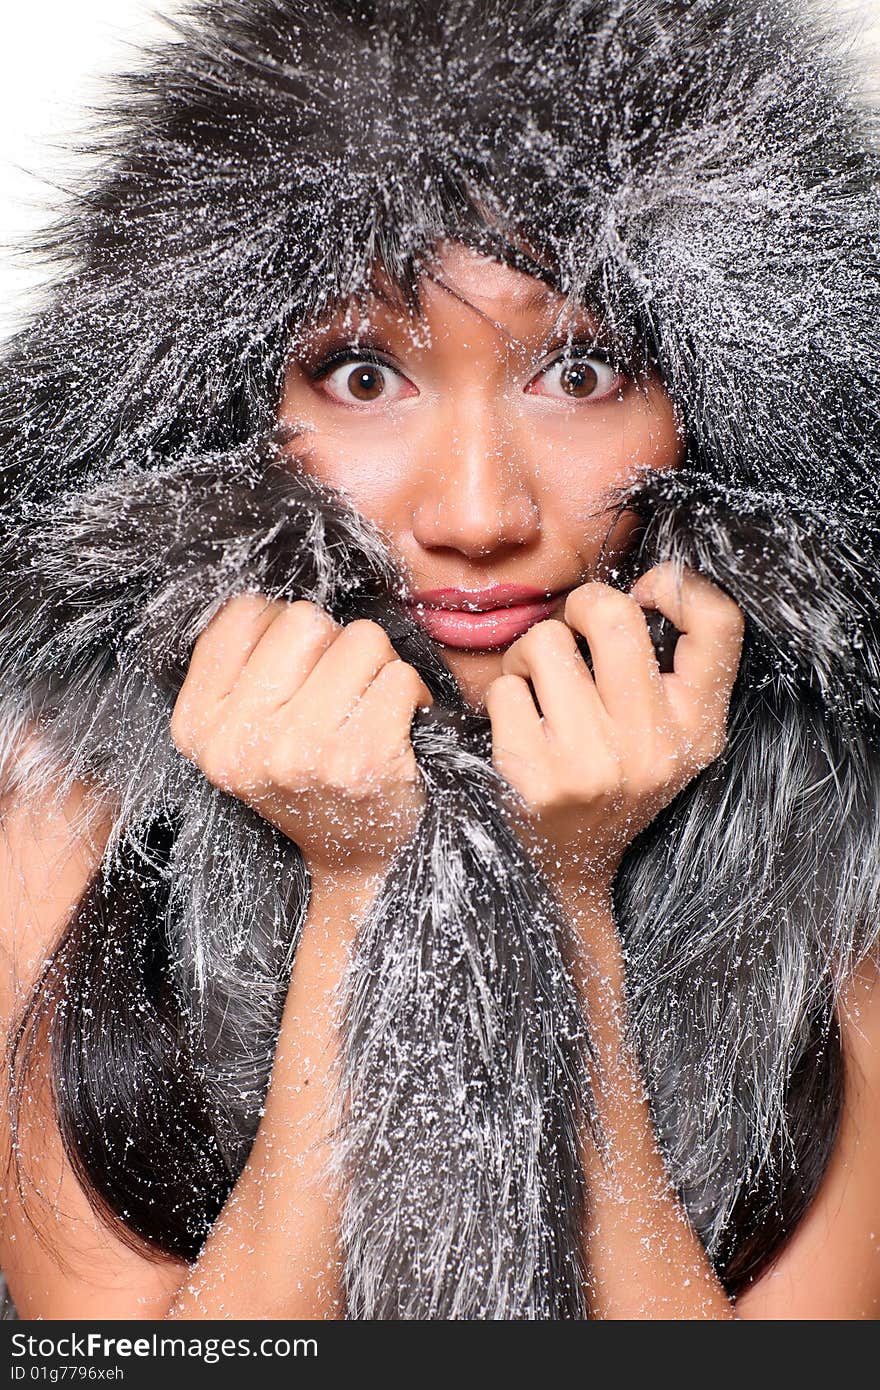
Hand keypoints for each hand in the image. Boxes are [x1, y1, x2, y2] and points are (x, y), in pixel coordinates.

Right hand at [169, 593, 433, 875]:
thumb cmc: (309, 776)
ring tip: (369, 708)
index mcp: (198, 725)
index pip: (242, 614)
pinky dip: (410, 693)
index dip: (282, 628)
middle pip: (305, 621)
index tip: (297, 670)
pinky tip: (398, 726)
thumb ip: (243, 663)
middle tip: (341, 691)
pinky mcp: (360, 762)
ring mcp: (298, 753)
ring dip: (378, 667)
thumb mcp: (244, 729)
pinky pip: (399, 676)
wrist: (357, 859)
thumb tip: (271, 595)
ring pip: (361, 640)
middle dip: (335, 644)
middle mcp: (238, 742)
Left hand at [483, 562, 744, 896]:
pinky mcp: (536, 778)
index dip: (678, 586)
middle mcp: (653, 747)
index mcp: (698, 729)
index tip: (645, 597)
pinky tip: (517, 730)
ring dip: (529, 656)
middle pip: (612, 616)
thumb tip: (646, 584)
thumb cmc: (612, 782)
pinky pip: (505, 691)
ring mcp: (593, 764)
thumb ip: (673, 669)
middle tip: (571, 635)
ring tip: (537, 689)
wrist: (567, 873)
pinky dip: (503, 700)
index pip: (720, 623)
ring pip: (545, 644)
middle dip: (579, 608)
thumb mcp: (670, 738)